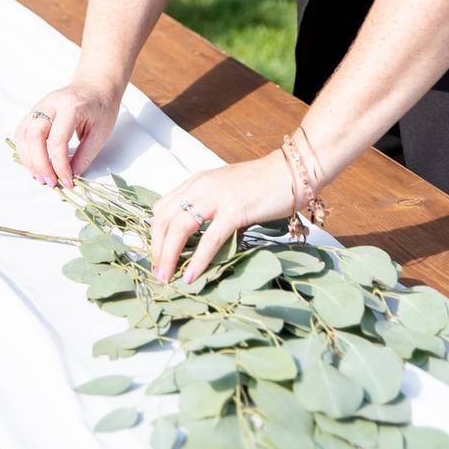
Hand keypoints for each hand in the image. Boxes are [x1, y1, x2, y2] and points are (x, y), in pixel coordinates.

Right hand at [14, 78, 121, 187]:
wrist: (96, 85)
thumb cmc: (101, 107)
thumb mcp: (101, 133)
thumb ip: (85, 156)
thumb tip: (70, 176)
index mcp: (71, 107)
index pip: (58, 141)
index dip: (59, 165)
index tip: (67, 181)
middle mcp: (50, 104)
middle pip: (34, 136)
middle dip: (39, 164)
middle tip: (49, 182)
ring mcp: (39, 106)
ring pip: (23, 135)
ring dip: (28, 160)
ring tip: (40, 177)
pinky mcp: (34, 111)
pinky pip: (22, 133)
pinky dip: (25, 151)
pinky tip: (34, 164)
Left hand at [150, 151, 295, 283]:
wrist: (293, 170)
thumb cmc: (264, 184)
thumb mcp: (227, 191)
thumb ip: (211, 210)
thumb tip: (200, 240)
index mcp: (196, 183)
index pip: (162, 209)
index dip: (155, 235)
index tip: (157, 255)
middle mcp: (200, 187)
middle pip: (164, 220)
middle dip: (156, 249)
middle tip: (157, 272)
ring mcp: (217, 197)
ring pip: (179, 228)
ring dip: (168, 256)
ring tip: (166, 278)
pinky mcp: (235, 210)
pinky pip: (210, 239)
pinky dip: (198, 260)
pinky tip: (191, 276)